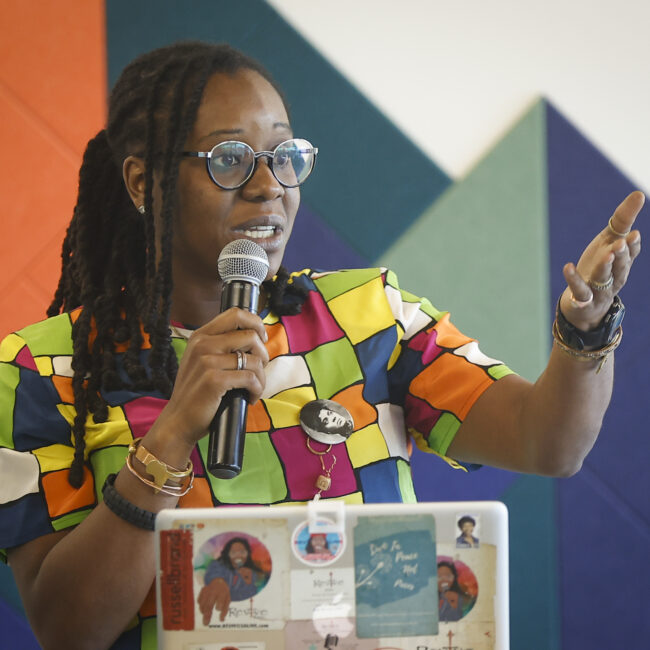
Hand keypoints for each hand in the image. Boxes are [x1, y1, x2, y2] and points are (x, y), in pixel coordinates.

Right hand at [157, 307, 268, 447]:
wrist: (178, 421)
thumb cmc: (196, 393)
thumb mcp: (202, 361)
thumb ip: (221, 345)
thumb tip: (256, 336)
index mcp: (201, 336)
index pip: (235, 314)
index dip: (255, 323)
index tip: (261, 338)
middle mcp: (203, 344)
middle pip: (251, 335)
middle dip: (263, 354)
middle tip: (258, 370)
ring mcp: (207, 361)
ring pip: (255, 360)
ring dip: (262, 377)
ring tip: (254, 388)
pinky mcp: (214, 380)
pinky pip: (251, 378)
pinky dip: (257, 390)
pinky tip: (250, 398)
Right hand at [197, 578, 230, 623]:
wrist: (219, 580)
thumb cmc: (224, 593)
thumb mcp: (228, 599)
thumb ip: (225, 610)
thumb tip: (221, 620)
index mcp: (222, 594)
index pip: (220, 601)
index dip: (219, 606)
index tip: (218, 609)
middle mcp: (214, 592)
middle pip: (209, 605)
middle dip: (207, 615)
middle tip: (205, 623)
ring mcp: (207, 591)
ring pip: (203, 604)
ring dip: (203, 611)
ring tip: (205, 616)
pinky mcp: (202, 591)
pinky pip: (199, 600)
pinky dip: (200, 606)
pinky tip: (203, 608)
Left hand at [559, 191, 642, 330]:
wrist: (585, 303)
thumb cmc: (600, 265)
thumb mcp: (610, 241)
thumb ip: (623, 219)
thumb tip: (640, 193)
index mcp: (623, 262)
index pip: (631, 253)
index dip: (632, 245)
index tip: (633, 234)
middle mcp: (615, 276)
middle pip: (621, 266)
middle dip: (622, 255)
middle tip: (620, 243)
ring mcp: (600, 289)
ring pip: (605, 278)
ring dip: (606, 266)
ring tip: (605, 254)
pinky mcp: (584, 299)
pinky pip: (580, 290)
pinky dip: (574, 279)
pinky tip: (567, 267)